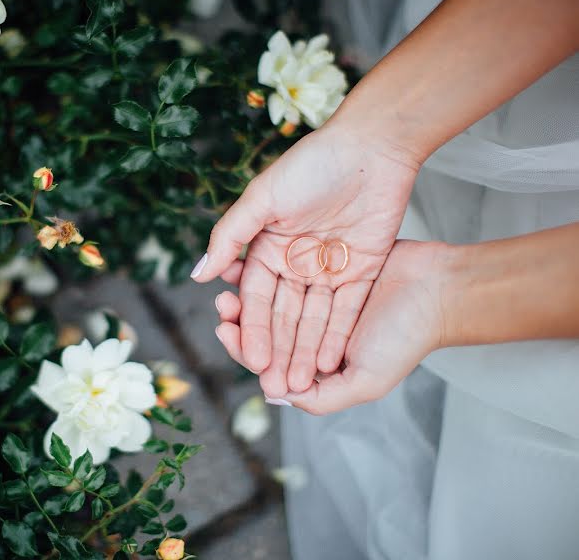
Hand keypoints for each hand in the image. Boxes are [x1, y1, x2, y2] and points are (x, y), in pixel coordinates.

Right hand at [194, 123, 420, 397]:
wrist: (372, 146)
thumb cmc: (311, 165)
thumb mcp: (262, 197)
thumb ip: (230, 236)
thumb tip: (198, 275)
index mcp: (267, 247)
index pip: (255, 297)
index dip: (252, 329)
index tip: (252, 359)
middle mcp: (295, 263)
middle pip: (283, 315)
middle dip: (278, 350)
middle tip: (273, 384)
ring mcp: (329, 269)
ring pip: (313, 320)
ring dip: (305, 351)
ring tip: (299, 385)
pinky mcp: (362, 270)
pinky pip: (347, 311)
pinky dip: (337, 336)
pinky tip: (328, 363)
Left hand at [215, 240, 447, 413]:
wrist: (439, 289)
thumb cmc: (407, 338)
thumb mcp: (365, 381)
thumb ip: (322, 397)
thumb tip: (275, 397)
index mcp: (319, 364)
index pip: (272, 362)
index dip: (244, 349)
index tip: (225, 332)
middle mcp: (314, 334)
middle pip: (265, 330)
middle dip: (240, 319)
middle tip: (221, 306)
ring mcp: (318, 300)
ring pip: (272, 300)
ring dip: (247, 293)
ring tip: (226, 285)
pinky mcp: (324, 270)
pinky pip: (287, 270)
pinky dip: (266, 269)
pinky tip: (245, 262)